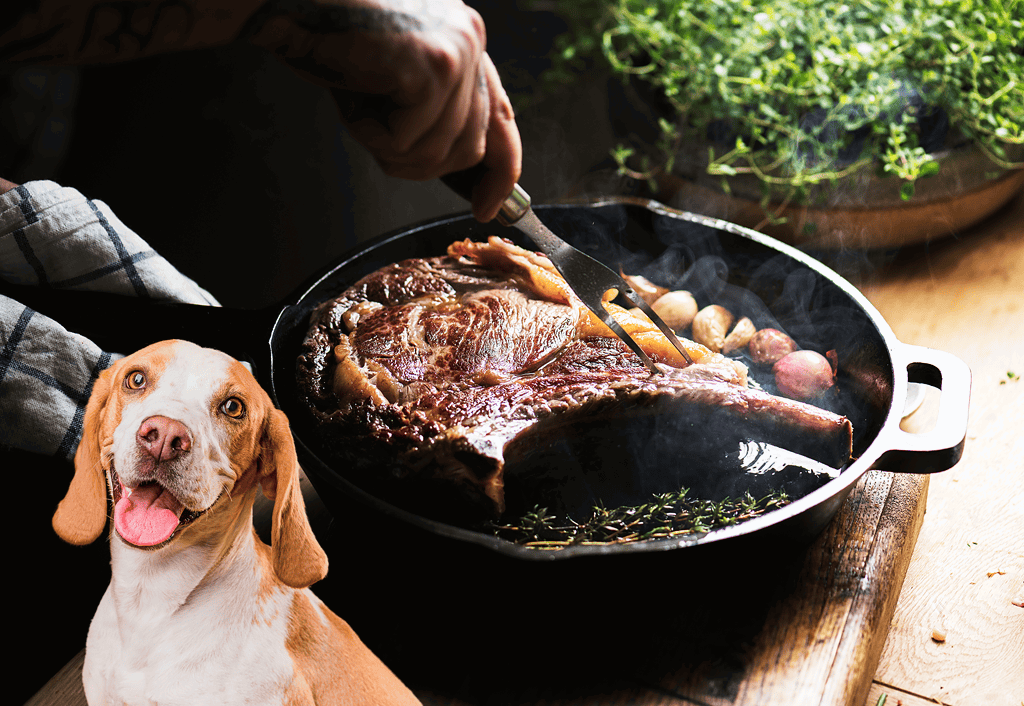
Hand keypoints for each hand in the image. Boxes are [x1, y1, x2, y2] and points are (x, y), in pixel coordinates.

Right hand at [247, 0, 521, 221]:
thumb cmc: (329, 34)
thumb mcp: (393, 77)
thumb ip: (429, 109)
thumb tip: (447, 163)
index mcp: (466, 40)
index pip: (502, 118)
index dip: (500, 173)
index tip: (487, 207)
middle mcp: (471, 40)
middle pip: (470, 148)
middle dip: (419, 164)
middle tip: (376, 136)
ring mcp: (457, 53)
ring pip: (437, 151)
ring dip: (386, 146)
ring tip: (359, 105)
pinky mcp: (434, 67)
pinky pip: (407, 141)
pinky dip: (370, 134)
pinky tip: (354, 97)